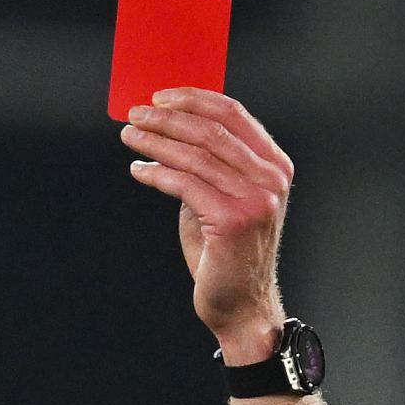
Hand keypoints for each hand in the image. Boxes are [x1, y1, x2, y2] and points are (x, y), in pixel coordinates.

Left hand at [119, 86, 292, 362]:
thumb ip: (209, 166)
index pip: (233, 114)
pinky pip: (184, 184)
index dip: (193, 100)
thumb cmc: (227, 255)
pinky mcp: (232, 220)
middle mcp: (270, 178)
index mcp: (274, 165)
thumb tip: (170, 132)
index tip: (160, 98)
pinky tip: (138, 170)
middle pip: (210, 130)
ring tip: (130, 137)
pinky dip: (156, 173)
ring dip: (156, 142)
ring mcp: (255, 199)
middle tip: (135, 115)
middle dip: (167, 118)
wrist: (242, 307)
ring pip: (195, 154)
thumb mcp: (224, 198)